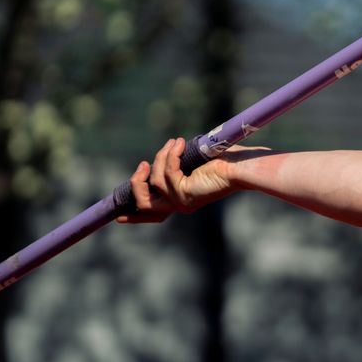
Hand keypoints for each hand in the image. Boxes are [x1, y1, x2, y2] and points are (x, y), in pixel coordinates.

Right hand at [119, 137, 239, 223]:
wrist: (242, 167)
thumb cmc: (225, 161)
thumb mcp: (194, 163)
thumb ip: (176, 165)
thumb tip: (164, 153)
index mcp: (182, 200)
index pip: (154, 214)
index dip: (135, 216)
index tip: (119, 218)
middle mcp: (180, 205)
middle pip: (143, 204)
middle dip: (137, 182)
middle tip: (144, 164)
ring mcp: (182, 202)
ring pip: (154, 181)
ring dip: (162, 157)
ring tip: (174, 143)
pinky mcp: (185, 194)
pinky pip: (166, 174)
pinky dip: (170, 156)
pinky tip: (180, 144)